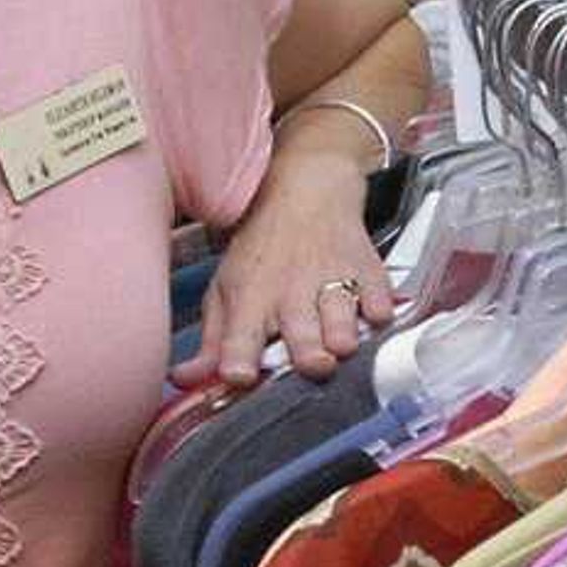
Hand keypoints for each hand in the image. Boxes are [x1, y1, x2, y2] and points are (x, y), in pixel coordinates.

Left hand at [182, 142, 396, 389]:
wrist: (305, 185)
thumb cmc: (262, 244)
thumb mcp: (226, 287)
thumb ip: (212, 342)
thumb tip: (187, 380)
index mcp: (249, 299)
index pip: (239, 339)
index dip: (239, 362)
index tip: (240, 376)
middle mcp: (289, 292)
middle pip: (302, 338)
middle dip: (309, 357)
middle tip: (311, 364)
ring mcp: (330, 281)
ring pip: (343, 323)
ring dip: (344, 337)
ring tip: (340, 342)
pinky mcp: (367, 271)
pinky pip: (380, 303)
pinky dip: (378, 313)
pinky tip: (368, 314)